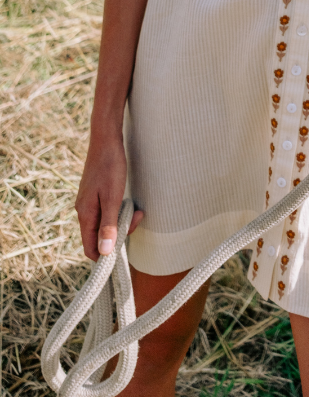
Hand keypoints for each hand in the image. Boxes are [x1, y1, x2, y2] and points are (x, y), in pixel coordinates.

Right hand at [75, 135, 143, 260]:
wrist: (106, 140)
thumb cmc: (110, 167)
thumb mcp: (112, 198)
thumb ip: (108, 225)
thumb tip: (104, 253)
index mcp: (85, 214)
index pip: (90, 248)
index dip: (105, 255)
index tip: (125, 248)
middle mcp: (83, 210)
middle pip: (99, 237)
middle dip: (119, 233)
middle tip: (136, 217)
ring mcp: (88, 202)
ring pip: (104, 224)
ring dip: (121, 221)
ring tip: (136, 209)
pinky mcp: (95, 195)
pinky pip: (105, 213)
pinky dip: (118, 212)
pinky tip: (128, 203)